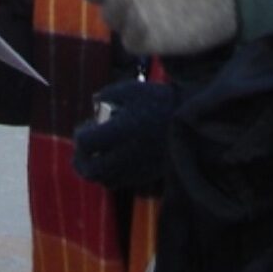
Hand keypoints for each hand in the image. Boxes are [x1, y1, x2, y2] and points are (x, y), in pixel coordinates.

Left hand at [72, 78, 175, 192]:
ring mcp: (134, 169)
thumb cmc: (161, 102)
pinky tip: (114, 159)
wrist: (192, 124)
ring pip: (103, 180)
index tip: (86, 126)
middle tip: (83, 148)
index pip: (86, 143)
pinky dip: (109, 174)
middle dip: (81, 159)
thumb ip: (108, 95)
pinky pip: (118, 182)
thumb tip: (95, 102)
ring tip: (97, 154)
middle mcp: (124, 155)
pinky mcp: (144, 176)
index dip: (80, 135)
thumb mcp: (132, 90)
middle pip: (90, 170)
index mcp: (120, 132)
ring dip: (94, 168)